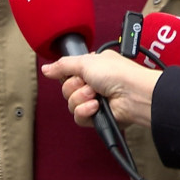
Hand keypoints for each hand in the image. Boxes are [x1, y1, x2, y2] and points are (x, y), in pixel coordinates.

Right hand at [41, 50, 160, 128]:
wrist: (133, 94)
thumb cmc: (117, 74)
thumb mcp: (85, 62)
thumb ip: (62, 66)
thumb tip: (46, 69)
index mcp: (92, 67)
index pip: (68, 73)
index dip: (68, 75)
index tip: (74, 73)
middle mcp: (93, 84)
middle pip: (67, 89)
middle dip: (75, 87)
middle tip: (90, 84)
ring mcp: (96, 100)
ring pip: (71, 104)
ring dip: (81, 99)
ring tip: (96, 95)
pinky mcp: (98, 117)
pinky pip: (79, 118)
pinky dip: (85, 111)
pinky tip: (96, 106)